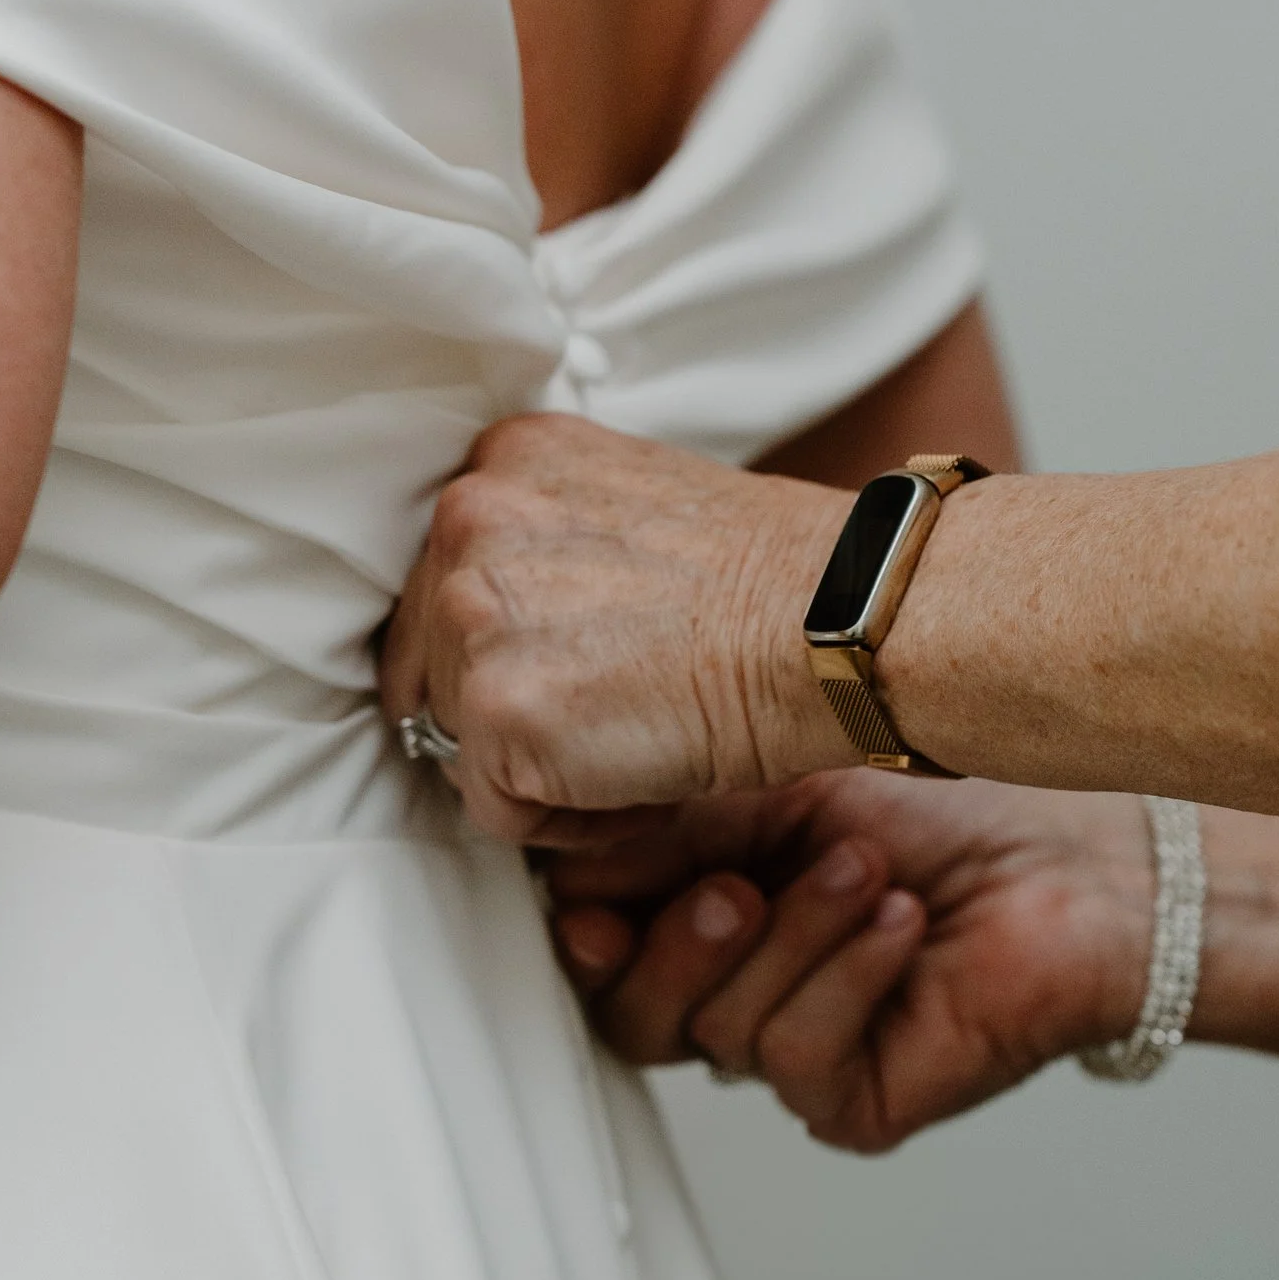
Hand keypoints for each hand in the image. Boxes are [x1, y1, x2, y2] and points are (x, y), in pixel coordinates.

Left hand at [381, 414, 853, 844]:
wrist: (842, 622)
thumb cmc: (780, 584)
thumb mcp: (638, 511)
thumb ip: (554, 545)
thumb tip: (517, 632)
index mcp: (508, 458)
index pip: (445, 584)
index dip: (511, 650)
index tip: (582, 672)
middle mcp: (469, 516)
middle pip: (436, 664)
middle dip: (514, 711)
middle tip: (620, 718)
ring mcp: (471, 611)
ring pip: (458, 739)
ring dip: (543, 767)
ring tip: (642, 744)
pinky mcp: (494, 709)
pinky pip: (496, 810)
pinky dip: (570, 821)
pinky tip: (646, 782)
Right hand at [546, 774, 1156, 1153]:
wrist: (1076, 863)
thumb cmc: (950, 814)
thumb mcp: (779, 789)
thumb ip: (673, 823)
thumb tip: (568, 847)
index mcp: (697, 914)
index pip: (598, 944)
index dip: (583, 923)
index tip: (588, 888)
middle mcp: (734, 993)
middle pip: (629, 1014)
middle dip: (671, 946)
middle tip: (731, 885)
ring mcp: (790, 1054)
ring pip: (716, 1031)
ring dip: (791, 938)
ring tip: (861, 871)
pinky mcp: (851, 1102)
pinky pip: (796, 1058)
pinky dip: (843, 979)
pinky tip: (896, 925)